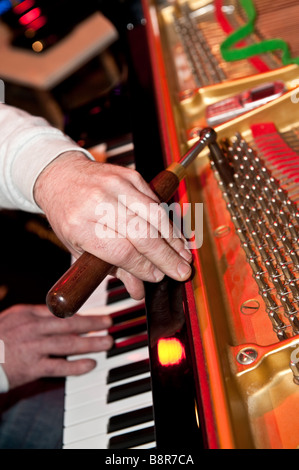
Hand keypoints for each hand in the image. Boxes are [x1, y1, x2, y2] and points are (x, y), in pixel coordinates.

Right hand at [0, 304, 112, 389]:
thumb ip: (35, 314)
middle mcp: (33, 329)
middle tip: (109, 323)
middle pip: (69, 324)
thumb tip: (57, 313)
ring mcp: (33, 348)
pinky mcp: (31, 368)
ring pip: (68, 344)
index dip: (81, 312)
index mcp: (29, 315)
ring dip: (91, 343)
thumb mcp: (13, 317)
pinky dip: (76, 366)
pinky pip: (58, 367)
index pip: (61, 312)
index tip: (96, 314)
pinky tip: (91, 364)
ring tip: (107, 343)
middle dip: (92, 323)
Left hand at [34, 152, 191, 298]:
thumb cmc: (69, 215)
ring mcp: (115, 186)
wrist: (62, 176)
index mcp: (80, 225)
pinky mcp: (130, 175)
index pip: (121, 251)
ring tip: (184, 256)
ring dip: (173, 239)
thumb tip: (139, 290)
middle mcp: (98, 203)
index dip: (144, 267)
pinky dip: (167, 221)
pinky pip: (155, 201)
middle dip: (166, 257)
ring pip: (154, 215)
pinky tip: (174, 236)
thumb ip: (112, 269)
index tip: (158, 277)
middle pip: (142, 234)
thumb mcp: (80, 247)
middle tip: (181, 272)